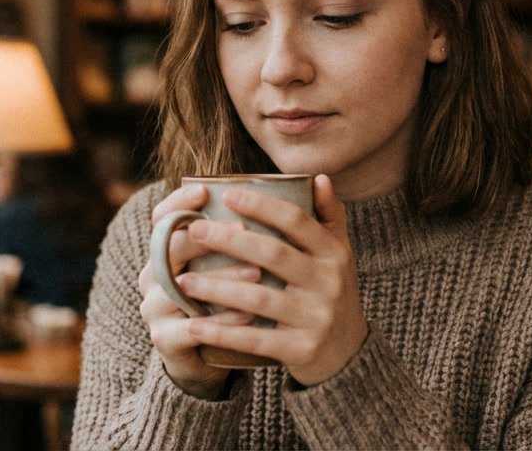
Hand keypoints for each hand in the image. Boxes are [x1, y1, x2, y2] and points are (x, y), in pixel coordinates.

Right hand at [137, 183, 258, 399]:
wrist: (209, 355)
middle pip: (169, 247)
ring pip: (181, 288)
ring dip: (221, 280)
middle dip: (207, 238)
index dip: (178, 202)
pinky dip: (222, 322)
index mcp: (166, 250)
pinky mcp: (165, 339)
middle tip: (243, 229)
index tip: (206, 191)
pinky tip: (250, 316)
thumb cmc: (228, 298)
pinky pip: (192, 329)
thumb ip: (259, 226)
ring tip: (257, 274)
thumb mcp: (235, 262)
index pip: (162, 218)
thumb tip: (313, 182)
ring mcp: (155, 308)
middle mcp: (153, 275)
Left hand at [173, 174, 366, 386]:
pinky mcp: (302, 349)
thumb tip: (318, 177)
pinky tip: (193, 325)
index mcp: (334, 254)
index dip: (262, 206)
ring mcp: (317, 317)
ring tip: (182, 280)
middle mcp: (329, 283)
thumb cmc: (333, 295)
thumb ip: (329, 217)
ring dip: (217, 288)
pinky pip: (255, 339)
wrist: (349, 355)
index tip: (227, 195)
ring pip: (259, 298)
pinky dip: (221, 332)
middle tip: (193, 230)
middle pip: (273, 254)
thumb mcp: (340, 256)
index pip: (296, 221)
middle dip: (230, 240)